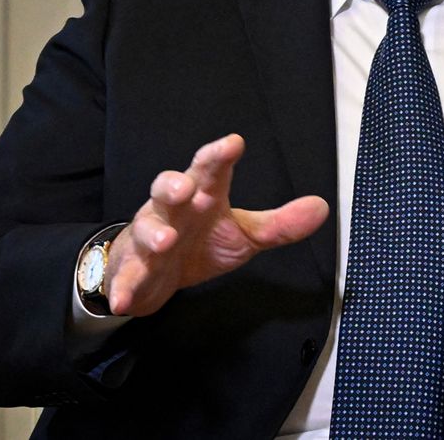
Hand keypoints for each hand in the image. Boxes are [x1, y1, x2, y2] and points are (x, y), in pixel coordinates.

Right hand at [104, 134, 328, 316]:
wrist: (155, 274)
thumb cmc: (200, 241)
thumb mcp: (244, 234)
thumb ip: (279, 223)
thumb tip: (321, 207)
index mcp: (202, 196)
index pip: (210, 170)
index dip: (219, 156)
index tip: (234, 143)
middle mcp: (172, 210)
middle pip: (167, 188)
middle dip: (173, 185)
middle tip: (186, 186)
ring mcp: (148, 239)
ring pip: (144, 228)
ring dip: (152, 233)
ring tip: (165, 240)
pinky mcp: (132, 270)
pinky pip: (125, 277)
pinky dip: (122, 288)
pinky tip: (122, 300)